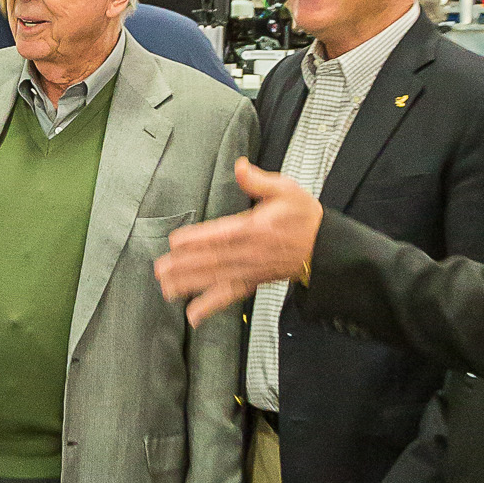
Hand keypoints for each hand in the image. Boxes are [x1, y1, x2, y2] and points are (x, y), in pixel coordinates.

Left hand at [154, 159, 323, 326]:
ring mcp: (250, 270)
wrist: (323, 247)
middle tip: (160, 269)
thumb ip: (260, 180)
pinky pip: (229, 296)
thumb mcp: (287, 190)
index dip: (198, 239)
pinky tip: (193, 315)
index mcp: (255, 229)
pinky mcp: (252, 281)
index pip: (222, 235)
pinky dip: (210, 306)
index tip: (176, 242)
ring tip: (165, 288)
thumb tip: (240, 166)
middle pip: (213, 260)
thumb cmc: (304, 217)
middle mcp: (250, 253)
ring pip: (215, 279)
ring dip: (189, 285)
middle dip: (184, 265)